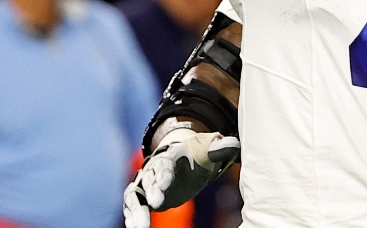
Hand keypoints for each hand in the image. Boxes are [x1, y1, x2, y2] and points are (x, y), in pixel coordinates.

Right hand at [123, 130, 240, 227]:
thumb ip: (219, 149)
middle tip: (155, 203)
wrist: (184, 160)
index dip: (164, 173)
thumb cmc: (197, 156)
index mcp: (170, 155)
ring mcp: (147, 183)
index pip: (165, 163)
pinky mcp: (144, 197)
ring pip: (135, 194)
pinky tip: (134, 227)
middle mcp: (154, 168)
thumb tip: (234, 145)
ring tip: (140, 226)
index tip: (166, 184)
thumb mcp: (209, 151)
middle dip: (151, 190)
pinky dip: (132, 216)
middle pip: (148, 178)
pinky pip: (133, 206)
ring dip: (136, 209)